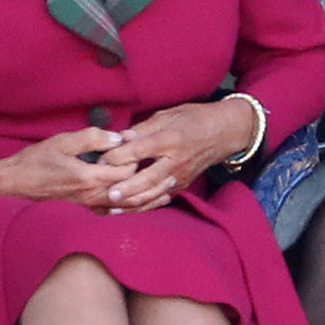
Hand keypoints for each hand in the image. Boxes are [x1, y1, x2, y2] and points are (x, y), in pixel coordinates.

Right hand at [0, 128, 154, 207]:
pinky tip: (140, 205)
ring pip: (124, 207)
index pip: (126, 170)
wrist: (13, 182)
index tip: (149, 147)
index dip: (140, 158)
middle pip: (131, 192)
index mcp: (89, 177)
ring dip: (146, 201)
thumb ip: (93, 137)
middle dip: (151, 183)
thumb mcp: (64, 141)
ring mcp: (87, 205)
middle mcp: (91, 196)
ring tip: (166, 194)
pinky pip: (112, 212)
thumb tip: (120, 138)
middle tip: (174, 175)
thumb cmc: (36, 160)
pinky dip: (129, 209)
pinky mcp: (83, 208)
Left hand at [96, 100, 259, 196]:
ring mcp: (181, 176)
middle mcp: (177, 160)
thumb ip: (143, 129)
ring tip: (112, 205)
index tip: (100, 158)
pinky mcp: (183, 185)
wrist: (224, 133)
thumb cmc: (194, 119)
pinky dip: (144, 206)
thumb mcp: (168, 116)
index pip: (141, 149)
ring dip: (133, 202)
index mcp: (171, 139)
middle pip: (149, 177)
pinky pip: (161, 198)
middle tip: (107, 193)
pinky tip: (127, 209)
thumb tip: (119, 138)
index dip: (119, 155)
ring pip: (155, 193)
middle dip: (127, 187)